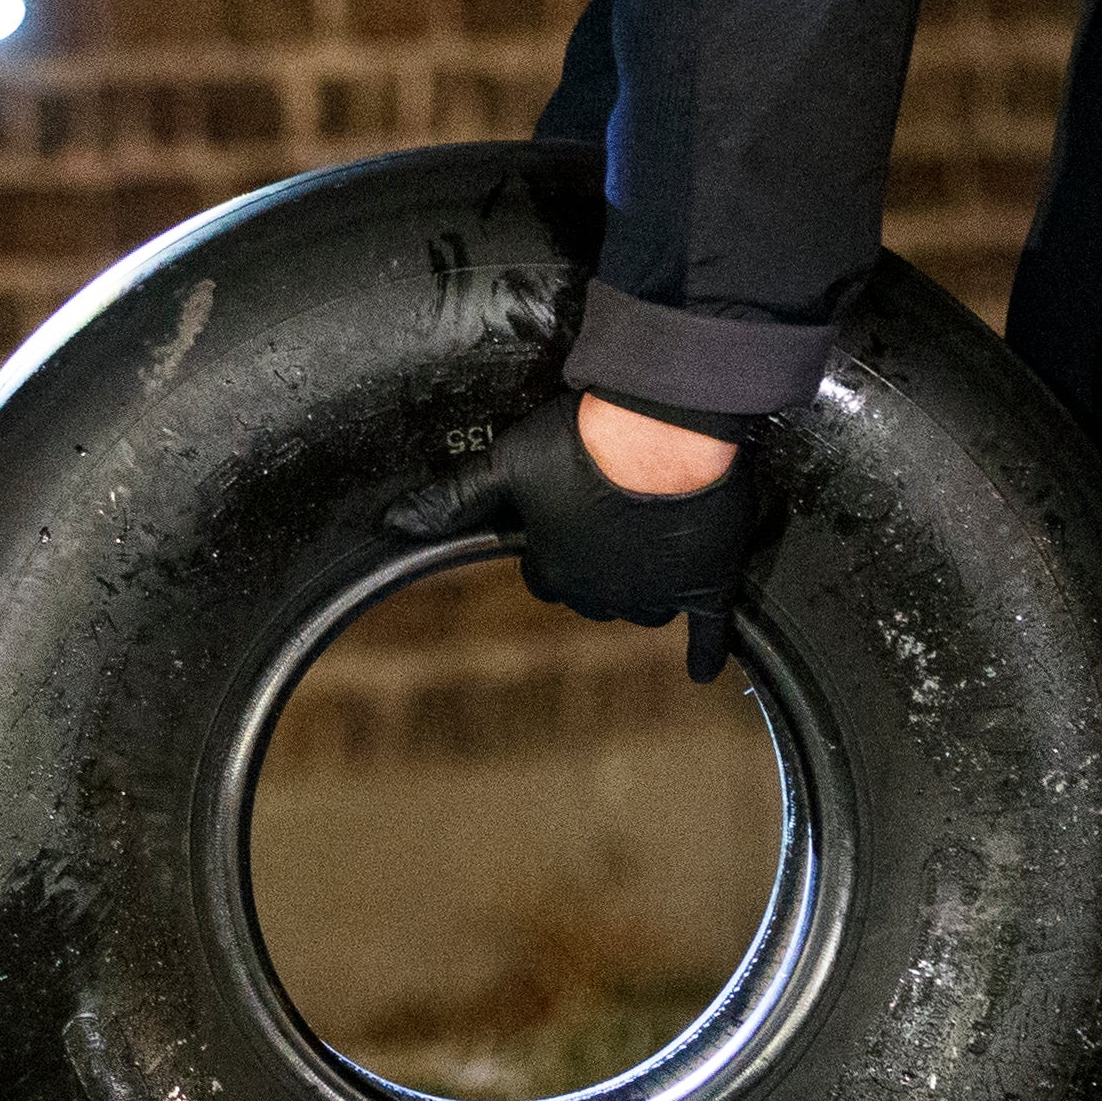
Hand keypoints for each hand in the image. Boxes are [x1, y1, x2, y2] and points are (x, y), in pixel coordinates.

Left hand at [450, 387, 771, 680]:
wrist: (661, 430)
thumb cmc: (579, 443)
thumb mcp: (504, 464)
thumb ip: (453, 498)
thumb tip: (392, 522)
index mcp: (557, 569)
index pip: (547, 579)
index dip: (551, 555)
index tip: (558, 531)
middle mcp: (605, 591)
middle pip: (594, 596)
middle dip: (594, 573)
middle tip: (604, 534)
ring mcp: (658, 591)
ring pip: (644, 611)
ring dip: (640, 594)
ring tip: (644, 570)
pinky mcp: (705, 582)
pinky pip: (709, 632)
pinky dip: (706, 653)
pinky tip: (701, 670)